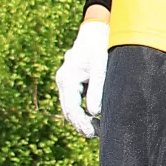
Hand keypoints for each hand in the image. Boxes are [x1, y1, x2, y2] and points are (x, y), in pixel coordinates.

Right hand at [55, 17, 109, 139]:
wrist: (96, 30)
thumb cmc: (100, 45)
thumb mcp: (101, 66)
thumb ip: (97, 89)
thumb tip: (94, 113)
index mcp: (67, 77)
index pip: (70, 106)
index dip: (80, 123)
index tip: (91, 134)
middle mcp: (64, 81)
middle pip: (69, 110)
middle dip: (82, 124)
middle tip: (98, 136)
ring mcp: (67, 82)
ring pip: (72, 107)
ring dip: (83, 120)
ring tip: (99, 131)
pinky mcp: (74, 82)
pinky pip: (76, 101)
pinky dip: (84, 112)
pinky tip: (97, 120)